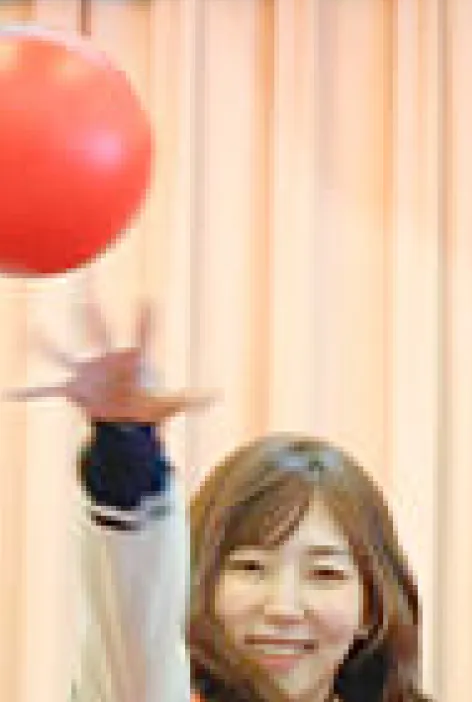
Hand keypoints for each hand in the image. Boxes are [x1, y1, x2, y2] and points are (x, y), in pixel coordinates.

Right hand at [13, 296, 209, 427]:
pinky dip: (29, 393)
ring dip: (48, 343)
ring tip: (34, 328)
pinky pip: (46, 391)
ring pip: (63, 353)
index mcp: (131, 362)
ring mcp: (86, 373)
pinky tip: (9, 392)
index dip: (148, 322)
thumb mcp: (170, 405)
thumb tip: (220, 393)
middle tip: (87, 282)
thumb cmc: (146, 406)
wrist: (123, 420)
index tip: (151, 299)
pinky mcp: (73, 390)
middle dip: (92, 309)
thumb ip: (194, 398)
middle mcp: (105, 361)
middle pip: (98, 330)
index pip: (143, 338)